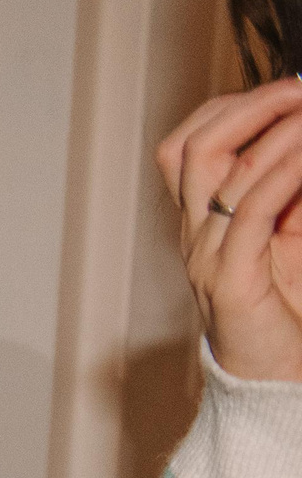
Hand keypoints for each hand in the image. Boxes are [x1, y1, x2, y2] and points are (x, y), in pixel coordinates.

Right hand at [157, 77, 301, 381]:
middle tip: (299, 93)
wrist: (277, 385)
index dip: (231, 107)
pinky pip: (253, 208)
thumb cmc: (291, 314)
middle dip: (249, 105)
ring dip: (275, 129)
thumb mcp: (293, 235)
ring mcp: (208, 258)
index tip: (289, 92)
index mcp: (204, 224)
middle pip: (192, 147)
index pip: (188, 147)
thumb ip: (293, 192)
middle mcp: (196, 236)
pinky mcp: (232, 280)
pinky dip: (287, 170)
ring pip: (218, 168)